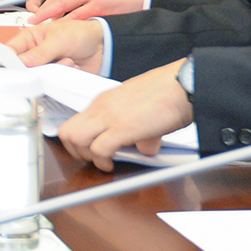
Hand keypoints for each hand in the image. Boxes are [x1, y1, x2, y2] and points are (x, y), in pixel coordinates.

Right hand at [3, 18, 107, 71]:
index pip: (10, 51)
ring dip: (53, 71)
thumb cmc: (80, 33)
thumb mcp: (58, 39)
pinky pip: (52, 83)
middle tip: (44, 65)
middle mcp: (35, 54)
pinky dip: (62, 76)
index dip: (8, 60)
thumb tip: (23, 62)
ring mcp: (45, 66)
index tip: (13, 67)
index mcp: (30, 39)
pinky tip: (72, 65)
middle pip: (23, 68)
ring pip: (38, 77)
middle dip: (35, 68)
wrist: (103, 45)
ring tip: (66, 60)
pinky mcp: (56, 76)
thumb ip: (40, 52)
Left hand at [28, 0, 151, 21]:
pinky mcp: (100, 5)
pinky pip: (78, 17)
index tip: (40, 7)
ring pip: (66, 7)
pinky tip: (60, 31)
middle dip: (45, 9)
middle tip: (33, 19)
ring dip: (52, 18)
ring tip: (42, 27)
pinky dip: (67, 24)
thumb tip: (72, 1)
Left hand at [57, 60, 193, 170]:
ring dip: (85, 156)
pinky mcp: (122, 128)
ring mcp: (109, 116)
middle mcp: (101, 107)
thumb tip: (145, 148)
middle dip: (74, 151)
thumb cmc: (168, 92)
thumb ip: (139, 130)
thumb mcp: (144, 109)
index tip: (89, 150)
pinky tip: (110, 165)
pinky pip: (98, 149)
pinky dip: (101, 162)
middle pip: (67, 132)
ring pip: (75, 139)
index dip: (78, 141)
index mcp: (104, 101)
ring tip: (101, 161)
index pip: (75, 122)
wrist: (184, 84)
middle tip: (91, 158)